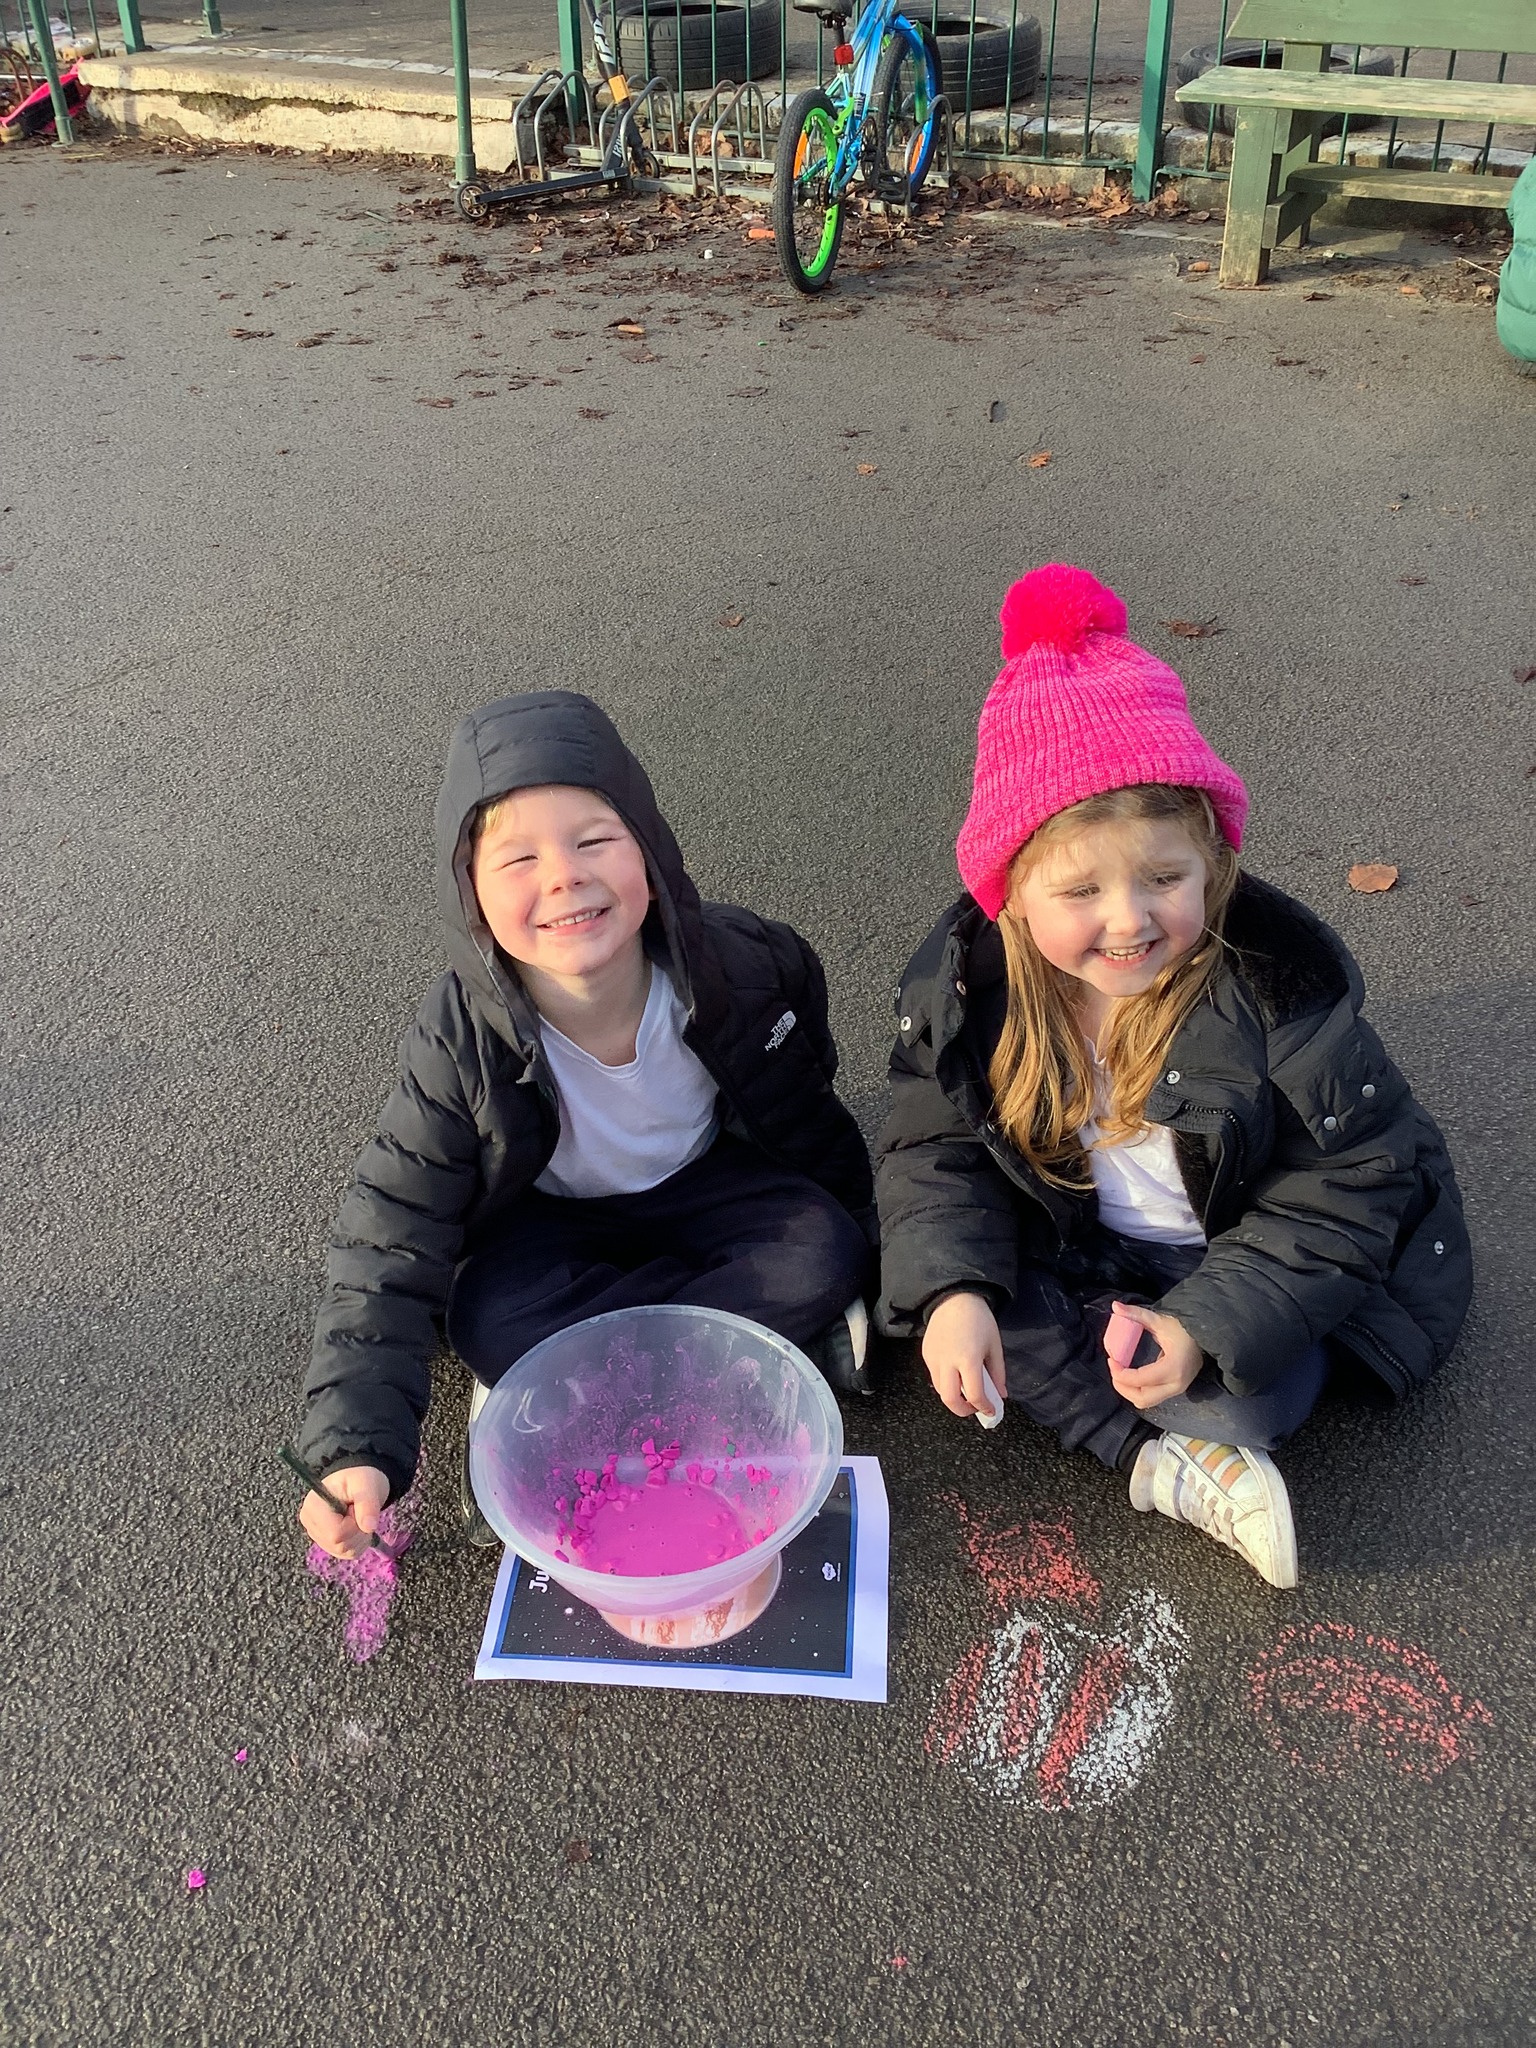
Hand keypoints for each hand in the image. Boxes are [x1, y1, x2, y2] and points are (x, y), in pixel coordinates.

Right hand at [299, 1464, 389, 1559]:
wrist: (358, 1482)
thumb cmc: (359, 1478)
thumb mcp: (366, 1483)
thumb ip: (367, 1504)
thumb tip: (369, 1527)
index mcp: (313, 1506)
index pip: (335, 1534)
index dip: (353, 1524)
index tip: (355, 1507)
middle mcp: (310, 1523)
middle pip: (339, 1545)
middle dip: (357, 1530)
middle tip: (357, 1510)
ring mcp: (317, 1536)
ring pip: (344, 1551)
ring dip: (360, 1536)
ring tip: (357, 1515)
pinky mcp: (327, 1544)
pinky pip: (347, 1554)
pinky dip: (358, 1542)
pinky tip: (356, 1525)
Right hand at [922, 1292, 1005, 1420]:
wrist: (954, 1298)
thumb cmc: (979, 1319)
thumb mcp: (994, 1346)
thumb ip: (998, 1373)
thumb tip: (1000, 1395)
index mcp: (968, 1359)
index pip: (975, 1395)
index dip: (985, 1407)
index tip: (991, 1410)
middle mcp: (947, 1361)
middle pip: (949, 1400)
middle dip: (963, 1410)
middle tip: (974, 1408)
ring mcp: (933, 1358)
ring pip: (939, 1390)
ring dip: (953, 1396)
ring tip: (966, 1390)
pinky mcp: (926, 1354)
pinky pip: (934, 1376)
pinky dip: (946, 1382)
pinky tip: (956, 1373)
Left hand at [1104, 1301, 1202, 1409]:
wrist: (1205, 1336)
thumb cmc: (1184, 1329)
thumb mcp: (1159, 1320)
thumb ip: (1136, 1314)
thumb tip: (1115, 1306)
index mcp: (1173, 1368)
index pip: (1140, 1380)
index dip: (1120, 1373)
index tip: (1111, 1359)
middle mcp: (1176, 1384)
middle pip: (1142, 1398)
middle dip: (1122, 1387)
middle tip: (1113, 1369)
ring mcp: (1177, 1389)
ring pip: (1147, 1401)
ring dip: (1129, 1391)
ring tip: (1120, 1373)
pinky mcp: (1175, 1390)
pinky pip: (1153, 1397)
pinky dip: (1138, 1390)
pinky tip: (1131, 1376)